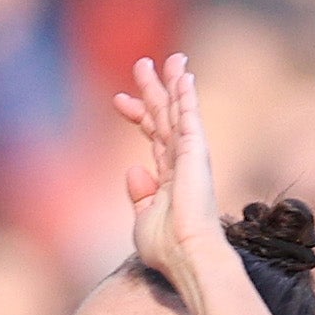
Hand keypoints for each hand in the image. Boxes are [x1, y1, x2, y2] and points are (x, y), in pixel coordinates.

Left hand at [112, 53, 223, 278]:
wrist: (186, 256)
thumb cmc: (166, 247)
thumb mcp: (142, 220)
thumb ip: (139, 195)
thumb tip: (133, 171)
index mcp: (168, 178)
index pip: (152, 137)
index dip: (137, 115)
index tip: (118, 99)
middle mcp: (182, 162)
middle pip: (164, 117)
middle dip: (153, 90)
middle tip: (142, 64)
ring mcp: (190, 155)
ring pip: (178, 111)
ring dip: (172, 83)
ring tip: (168, 58)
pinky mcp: (195, 152)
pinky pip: (189, 117)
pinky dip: (186, 95)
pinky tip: (183, 75)